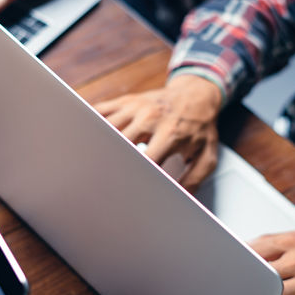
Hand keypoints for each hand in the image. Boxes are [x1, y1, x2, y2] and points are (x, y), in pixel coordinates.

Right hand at [94, 75, 222, 190]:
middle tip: (100, 181)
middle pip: (120, 143)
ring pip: (105, 127)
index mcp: (170, 133)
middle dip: (109, 163)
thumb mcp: (207, 156)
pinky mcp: (126, 100)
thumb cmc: (200, 127)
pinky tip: (87, 138)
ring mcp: (136, 106)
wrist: (198, 94)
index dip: (133, 177)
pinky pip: (100, 111)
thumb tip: (179, 200)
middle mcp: (151, 117)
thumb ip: (194, 180)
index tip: (124, 190)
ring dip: (97, 144)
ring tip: (88, 163)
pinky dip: (90, 124)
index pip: (146, 160)